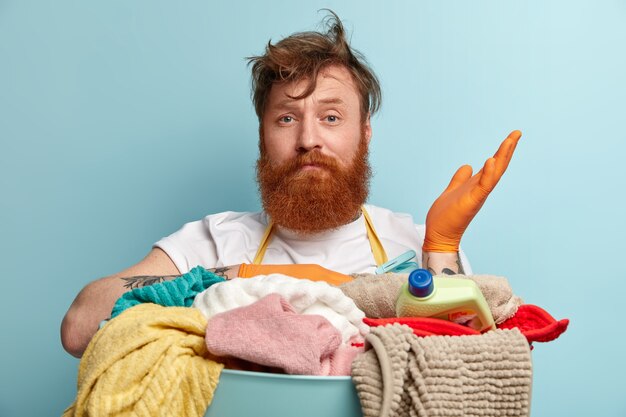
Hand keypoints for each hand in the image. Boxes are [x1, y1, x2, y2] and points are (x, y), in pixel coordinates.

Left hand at [423, 130, 521, 252]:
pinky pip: (483, 186)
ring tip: (510, 140)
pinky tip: (490, 160)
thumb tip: (467, 166)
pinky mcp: (472, 202)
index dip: (502, 151)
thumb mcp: (453, 190)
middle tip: (517, 132)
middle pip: (498, 166)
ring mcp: (478, 196)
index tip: (511, 136)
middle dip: (508, 149)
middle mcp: (481, 190)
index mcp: (477, 186)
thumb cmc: (445, 217)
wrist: (438, 235)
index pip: (493, 166)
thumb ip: (460, 179)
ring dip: (502, 156)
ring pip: (494, 173)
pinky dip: (487, 173)